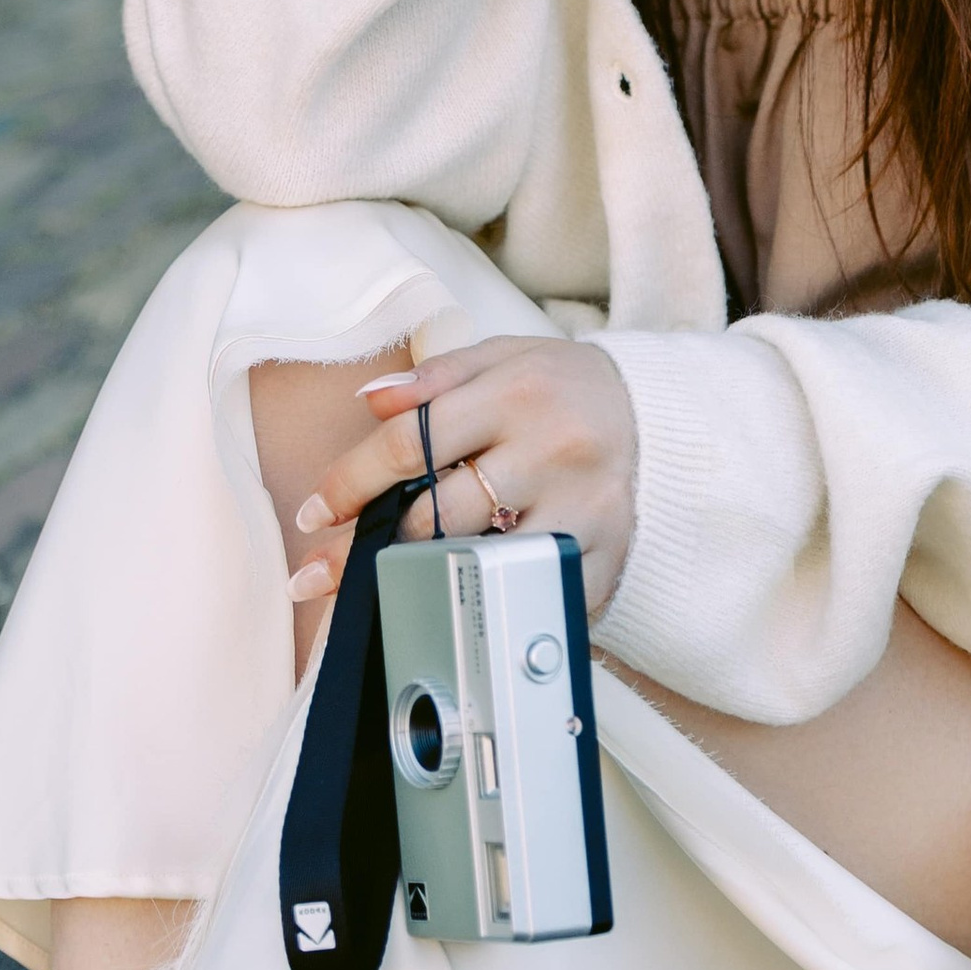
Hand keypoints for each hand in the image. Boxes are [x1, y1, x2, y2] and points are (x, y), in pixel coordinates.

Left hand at [287, 336, 638, 622]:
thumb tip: (370, 402)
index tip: (314, 513)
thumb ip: (434, 378)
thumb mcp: (502, 358)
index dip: (351, 481)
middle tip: (317, 576)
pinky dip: (493, 605)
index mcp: (516, 393)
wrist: (655, 419)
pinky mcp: (605, 558)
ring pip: (480, 563)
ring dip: (419, 584)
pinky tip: (461, 611)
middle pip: (436, 514)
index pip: (412, 443)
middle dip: (365, 550)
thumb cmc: (561, 388)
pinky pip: (532, 595)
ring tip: (375, 595)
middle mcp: (550, 450)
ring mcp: (581, 510)